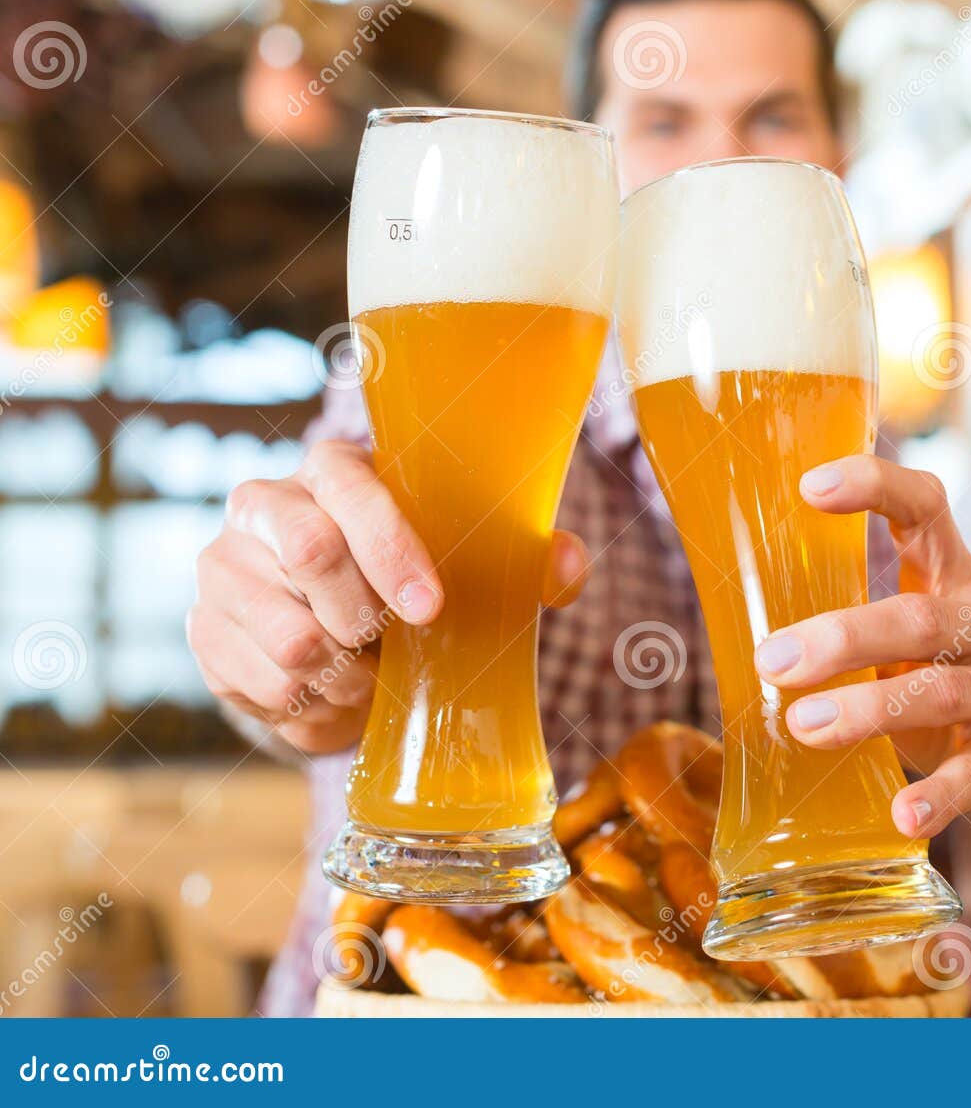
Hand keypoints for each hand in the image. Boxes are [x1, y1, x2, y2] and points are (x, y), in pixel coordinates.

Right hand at [188, 440, 589, 753]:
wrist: (341, 644)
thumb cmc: (413, 585)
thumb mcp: (471, 565)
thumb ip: (525, 559)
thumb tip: (566, 567)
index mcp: (333, 470)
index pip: (350, 490)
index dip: (391, 549)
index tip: (430, 608)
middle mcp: (264, 504)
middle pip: (310, 553)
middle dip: (367, 617)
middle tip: (393, 643)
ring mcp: (223, 566)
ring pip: (286, 632)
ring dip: (343, 671)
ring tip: (367, 671)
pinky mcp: (204, 631)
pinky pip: (259, 682)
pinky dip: (308, 702)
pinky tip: (328, 688)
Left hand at [754, 455, 970, 838]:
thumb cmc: (960, 681)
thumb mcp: (922, 638)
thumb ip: (862, 627)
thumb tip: (747, 639)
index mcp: (958, 579)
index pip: (926, 509)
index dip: (875, 487)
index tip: (810, 487)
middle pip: (918, 618)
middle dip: (841, 637)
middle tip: (771, 661)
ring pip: (938, 692)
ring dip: (866, 710)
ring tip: (803, 726)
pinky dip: (937, 797)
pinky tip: (902, 815)